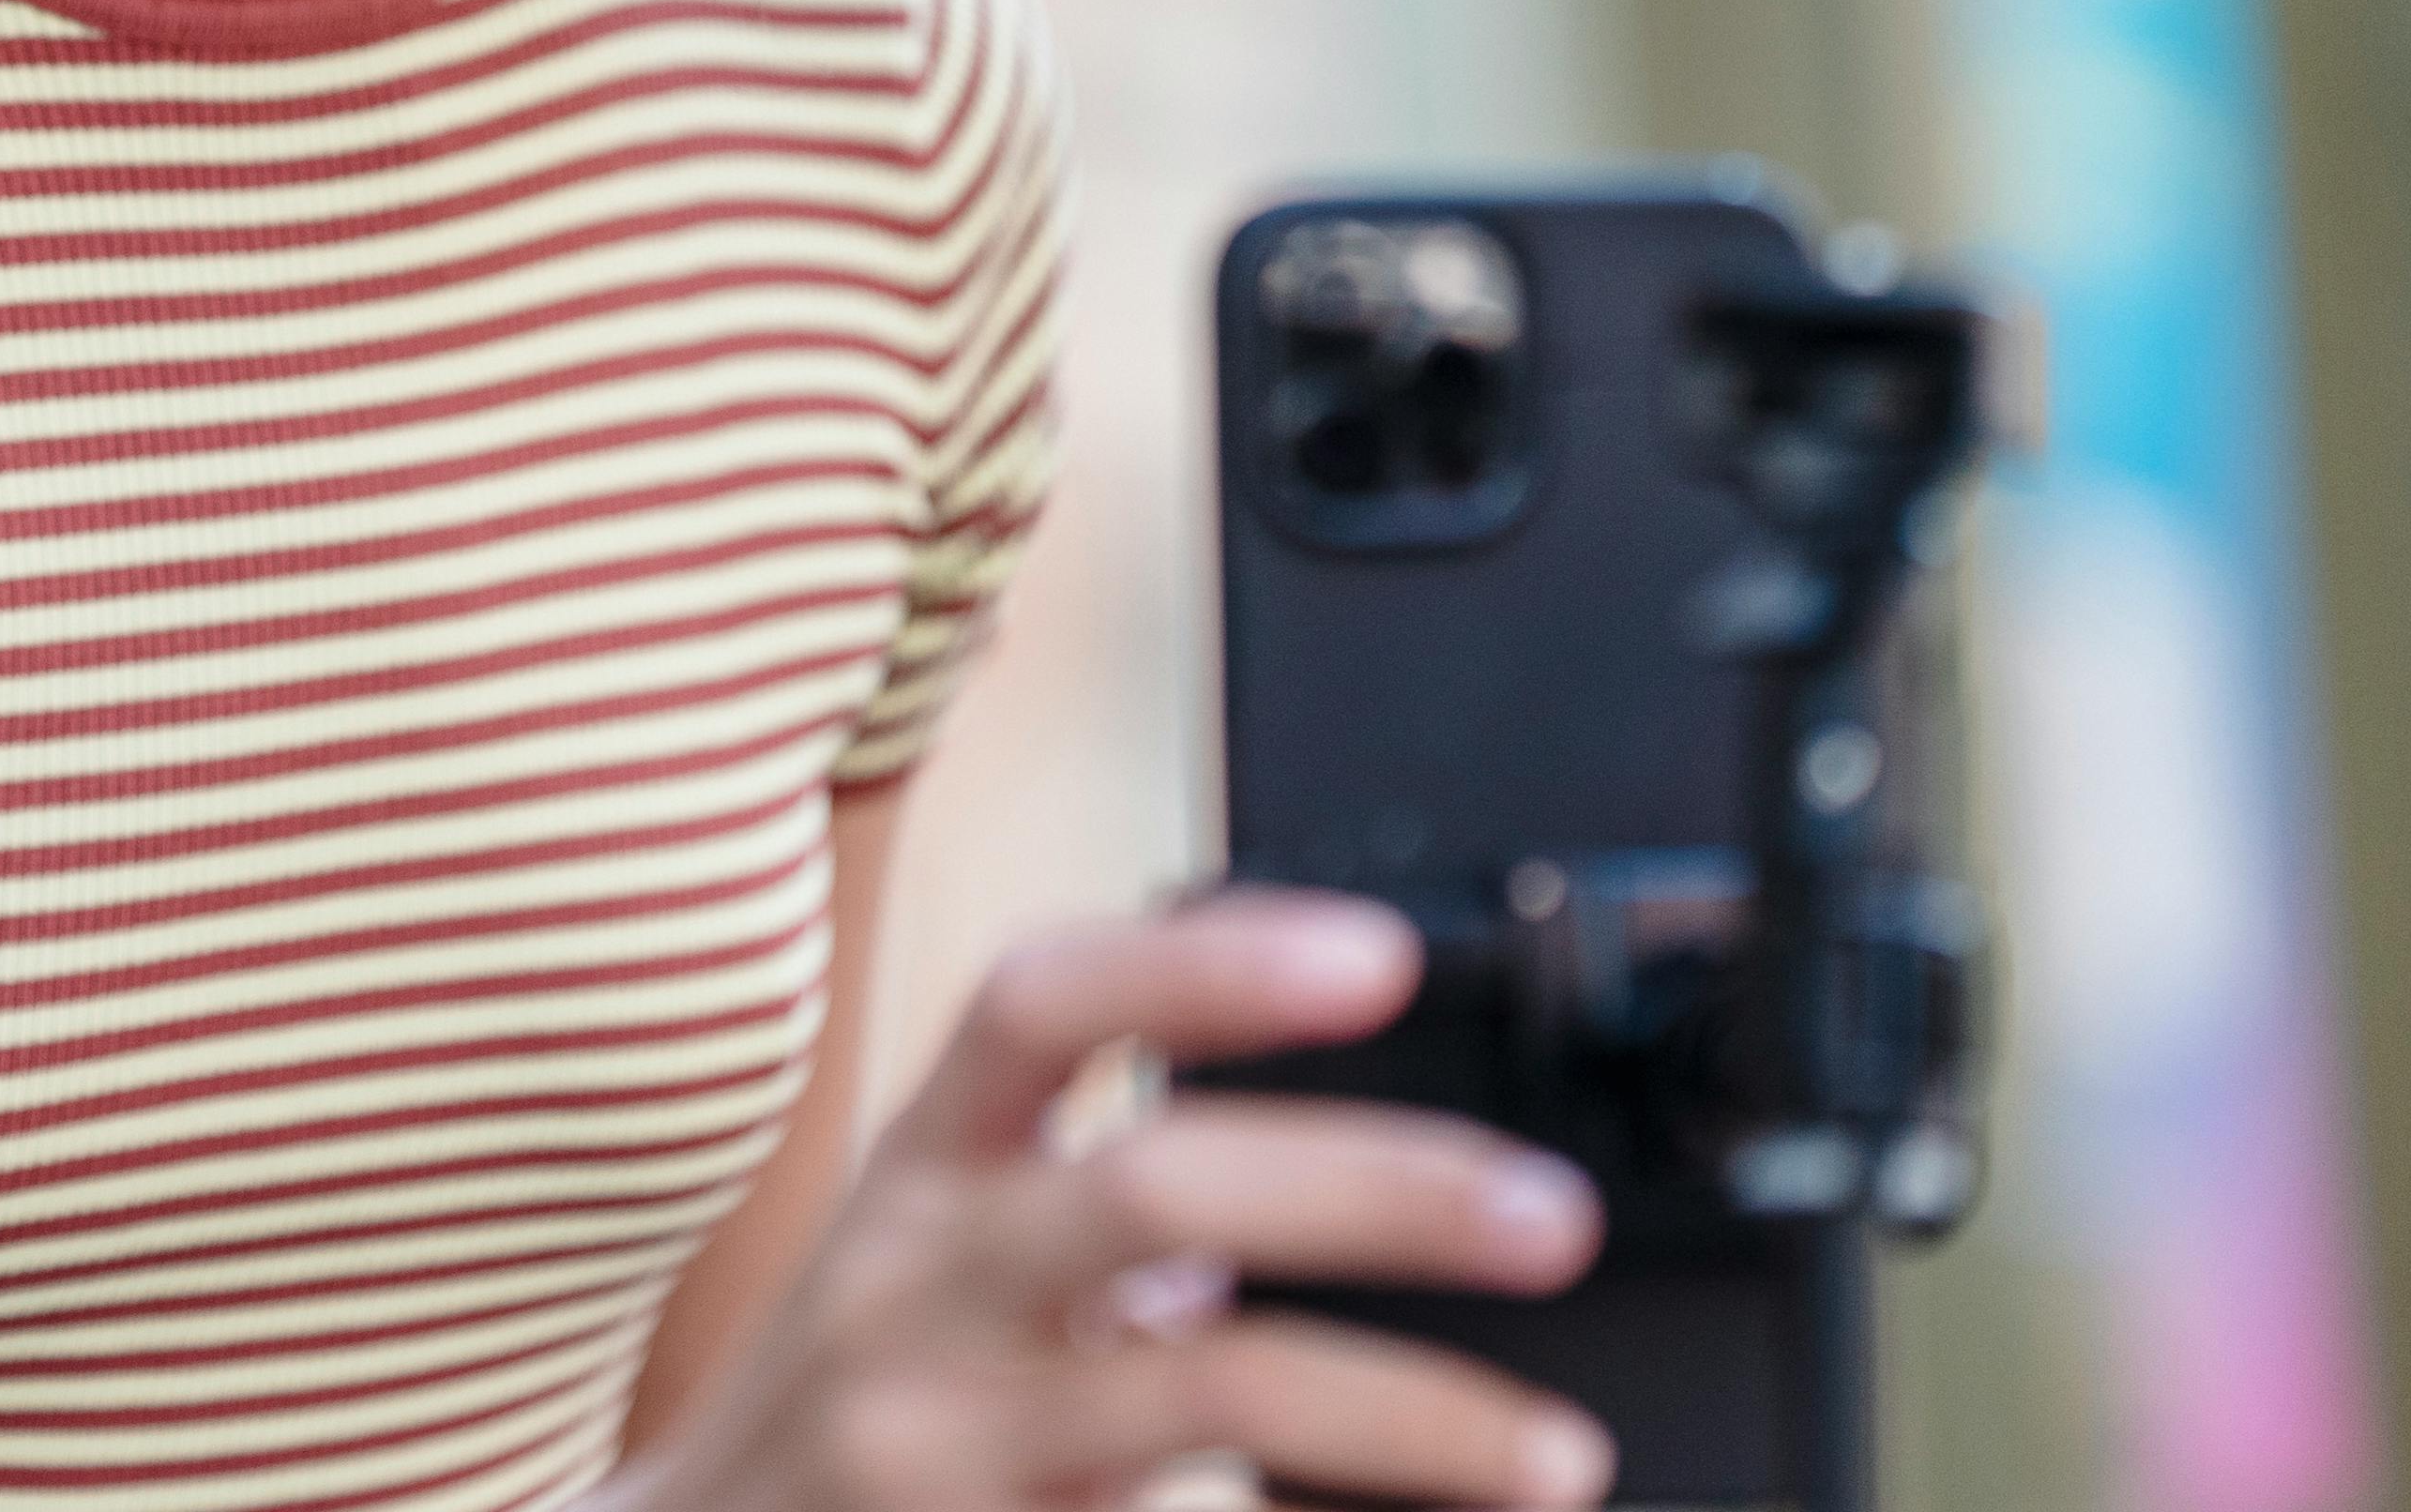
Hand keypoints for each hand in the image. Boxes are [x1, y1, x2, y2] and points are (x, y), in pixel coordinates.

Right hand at [611, 891, 1615, 1510]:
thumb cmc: (853, 1405)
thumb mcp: (933, 1257)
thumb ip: (1087, 1191)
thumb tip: (1334, 1153)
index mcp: (915, 1176)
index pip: (1036, 1008)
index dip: (1202, 968)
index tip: (1377, 957)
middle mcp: (908, 1291)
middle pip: (1151, 1189)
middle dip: (1378, 1191)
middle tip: (1550, 1216)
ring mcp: (931, 1448)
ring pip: (1205, 1395)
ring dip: (1414, 1418)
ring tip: (1557, 1453)